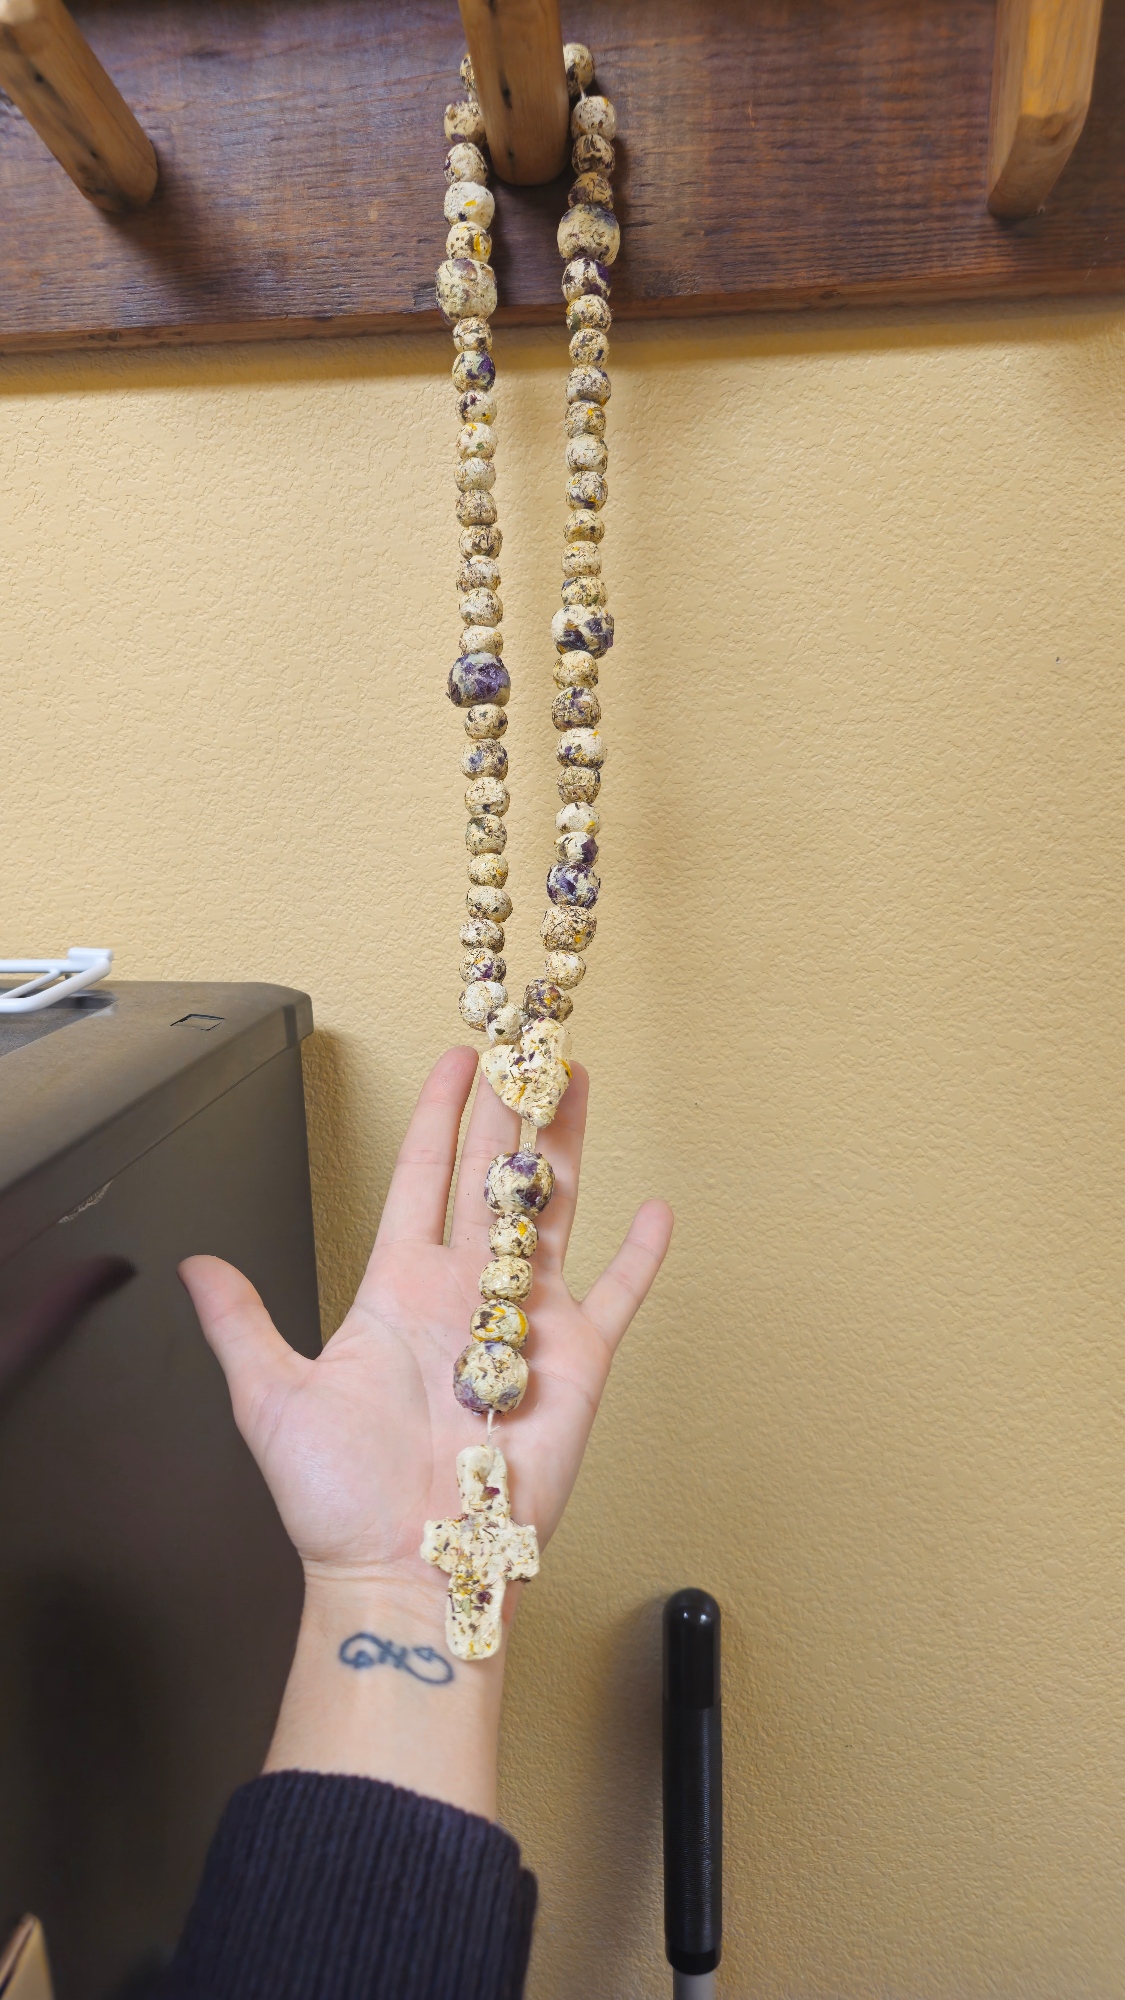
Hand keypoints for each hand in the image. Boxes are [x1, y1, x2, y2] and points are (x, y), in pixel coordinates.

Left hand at [180, 1046, 672, 1595]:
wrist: (406, 1569)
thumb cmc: (338, 1501)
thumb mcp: (271, 1400)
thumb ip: (242, 1325)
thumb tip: (195, 1268)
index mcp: (399, 1289)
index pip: (423, 1177)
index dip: (437, 1116)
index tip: (455, 1061)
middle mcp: (465, 1293)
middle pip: (492, 1176)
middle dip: (510, 1109)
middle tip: (528, 1047)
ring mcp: (524, 1324)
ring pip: (551, 1213)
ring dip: (566, 1149)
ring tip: (577, 1086)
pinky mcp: (574, 1365)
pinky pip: (615, 1297)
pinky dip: (640, 1256)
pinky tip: (657, 1212)